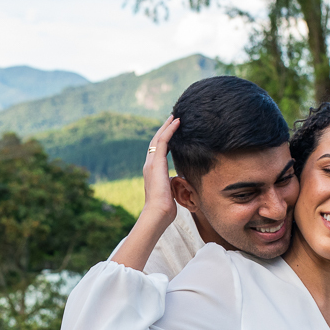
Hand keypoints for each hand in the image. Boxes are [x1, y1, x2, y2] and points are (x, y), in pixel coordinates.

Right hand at [108, 115, 181, 269]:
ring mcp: (151, 163)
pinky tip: (177, 122)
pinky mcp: (156, 162)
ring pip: (158, 138)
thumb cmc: (165, 209)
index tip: (173, 131)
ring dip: (167, 126)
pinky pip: (162, 141)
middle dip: (164, 130)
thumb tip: (180, 183)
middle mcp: (149, 165)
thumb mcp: (170, 193)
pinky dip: (169, 130)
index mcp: (153, 172)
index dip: (165, 140)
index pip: (158, 152)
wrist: (157, 213)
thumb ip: (173, 184)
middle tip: (173, 118)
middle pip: (156, 142)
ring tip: (175, 117)